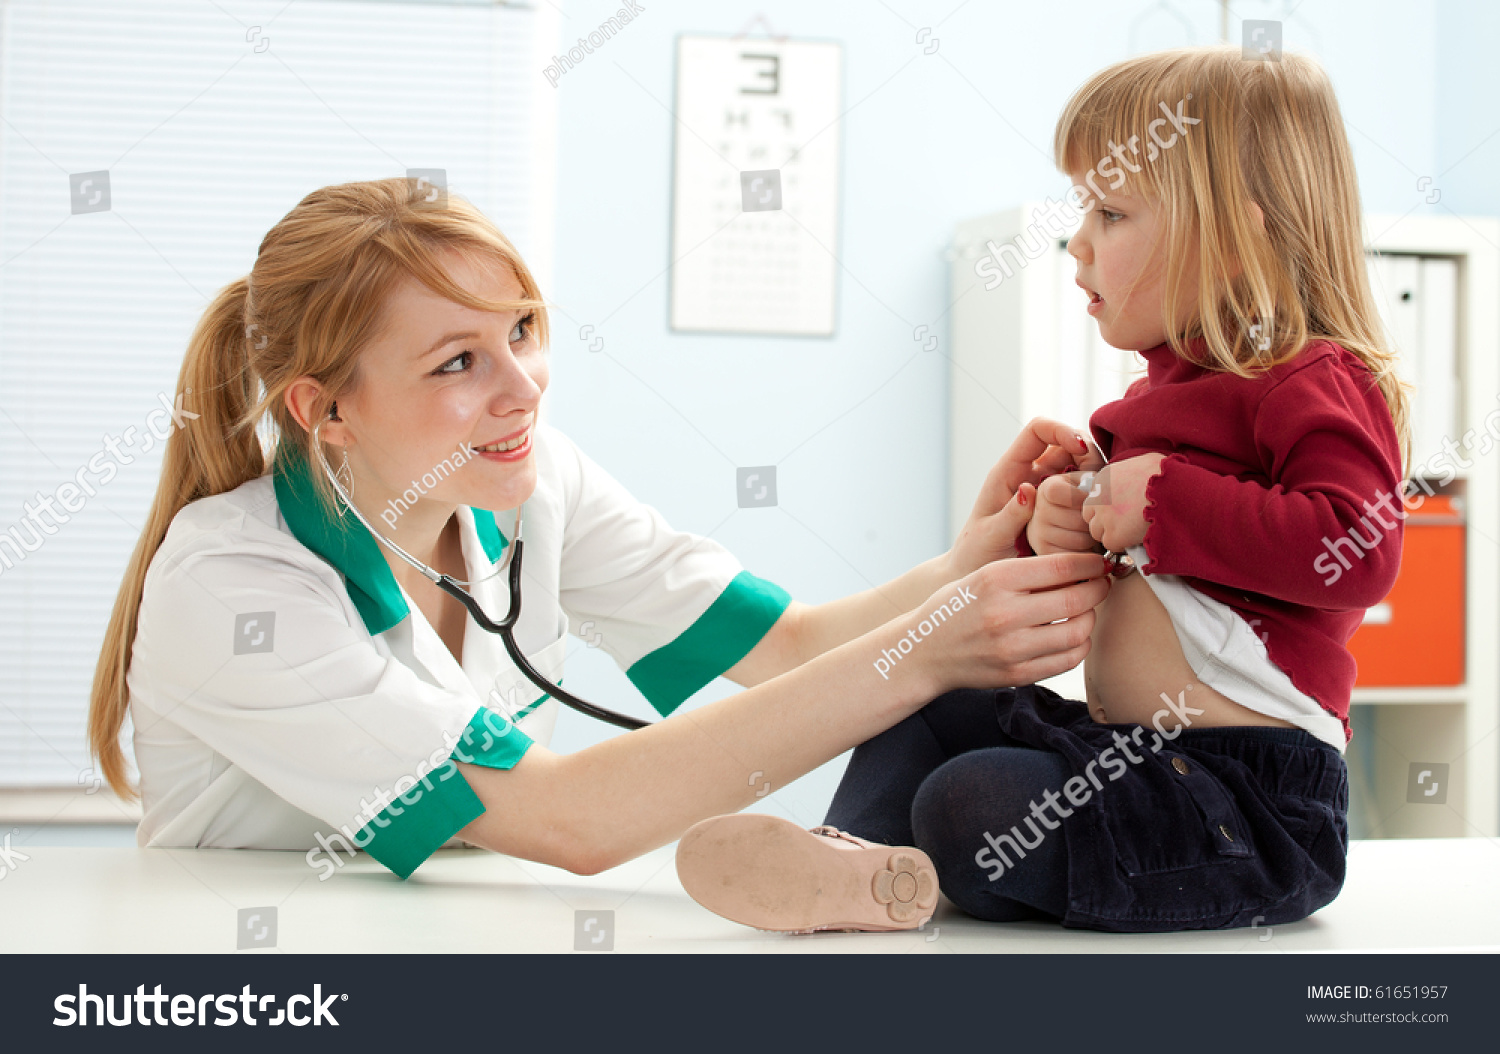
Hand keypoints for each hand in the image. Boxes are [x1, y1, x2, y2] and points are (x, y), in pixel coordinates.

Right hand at [900, 552, 1112, 694]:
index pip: (1061, 567)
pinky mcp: (1017, 674)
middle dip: (1098, 588)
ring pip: (1078, 632)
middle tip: (1101, 584)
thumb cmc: (957, 608)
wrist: (924, 651)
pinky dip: (1080, 645)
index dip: (1090, 563)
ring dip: (1090, 618)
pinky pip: (1067, 660)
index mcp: (995, 580)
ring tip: (1085, 610)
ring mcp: (1011, 648)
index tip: (1099, 562)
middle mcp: (1004, 613)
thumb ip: (1025, 571)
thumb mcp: (982, 577)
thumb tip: (1080, 565)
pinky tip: (1073, 635)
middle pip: (1076, 599)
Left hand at [948, 418, 1100, 577]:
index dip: (1062, 430)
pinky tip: (1096, 520)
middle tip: (1097, 483)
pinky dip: (1094, 504)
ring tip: (1094, 506)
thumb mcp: (990, 536)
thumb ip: (1009, 514)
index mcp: (1008, 471)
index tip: (1081, 448)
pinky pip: (1085, 498)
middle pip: (1069, 447)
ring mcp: (1050, 493)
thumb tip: (1029, 489)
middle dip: (1088, 458)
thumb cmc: (975, 555)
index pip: (1038, 431)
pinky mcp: (1063, 512)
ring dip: (1094, 483)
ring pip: (1082, 471)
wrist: (979, 578)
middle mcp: (1032, 476)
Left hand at [1081, 452, 1166, 551]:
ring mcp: (1104, 517)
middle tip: (1123, 523)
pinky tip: (1135, 538)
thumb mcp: (1146, 462)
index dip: (1107, 506)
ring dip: (1112, 533)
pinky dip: (1122, 544)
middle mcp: (1098, 496)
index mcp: (1104, 478)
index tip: (1121, 509)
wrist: (1175, 490)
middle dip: (1103, 521)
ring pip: (1097, 532)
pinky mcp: (1113, 534)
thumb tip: (1138, 475)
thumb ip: (1133, 471)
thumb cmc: (1167, 474)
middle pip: (1090, 515)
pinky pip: (1111, 545)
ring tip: (1131, 531)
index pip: (1095, 497)